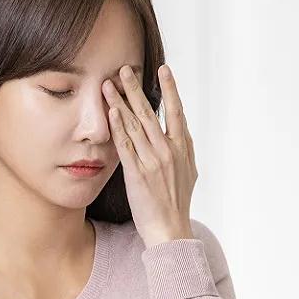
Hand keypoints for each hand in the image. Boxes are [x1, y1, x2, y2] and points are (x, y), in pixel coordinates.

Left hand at [102, 64, 196, 247]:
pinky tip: (111, 112)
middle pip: (150, 112)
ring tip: (109, 84)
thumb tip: (182, 134)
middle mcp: (168, 150)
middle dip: (137, 88)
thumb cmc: (176, 203)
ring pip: (135, 125)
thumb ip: (184, 151)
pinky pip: (125, 145)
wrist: (169, 229)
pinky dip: (118, 127)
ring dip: (121, 102)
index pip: (176, 112)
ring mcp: (152, 161)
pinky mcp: (137, 173)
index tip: (163, 70)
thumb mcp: (189, 172)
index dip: (169, 90)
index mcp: (182, 148)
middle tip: (126, 69)